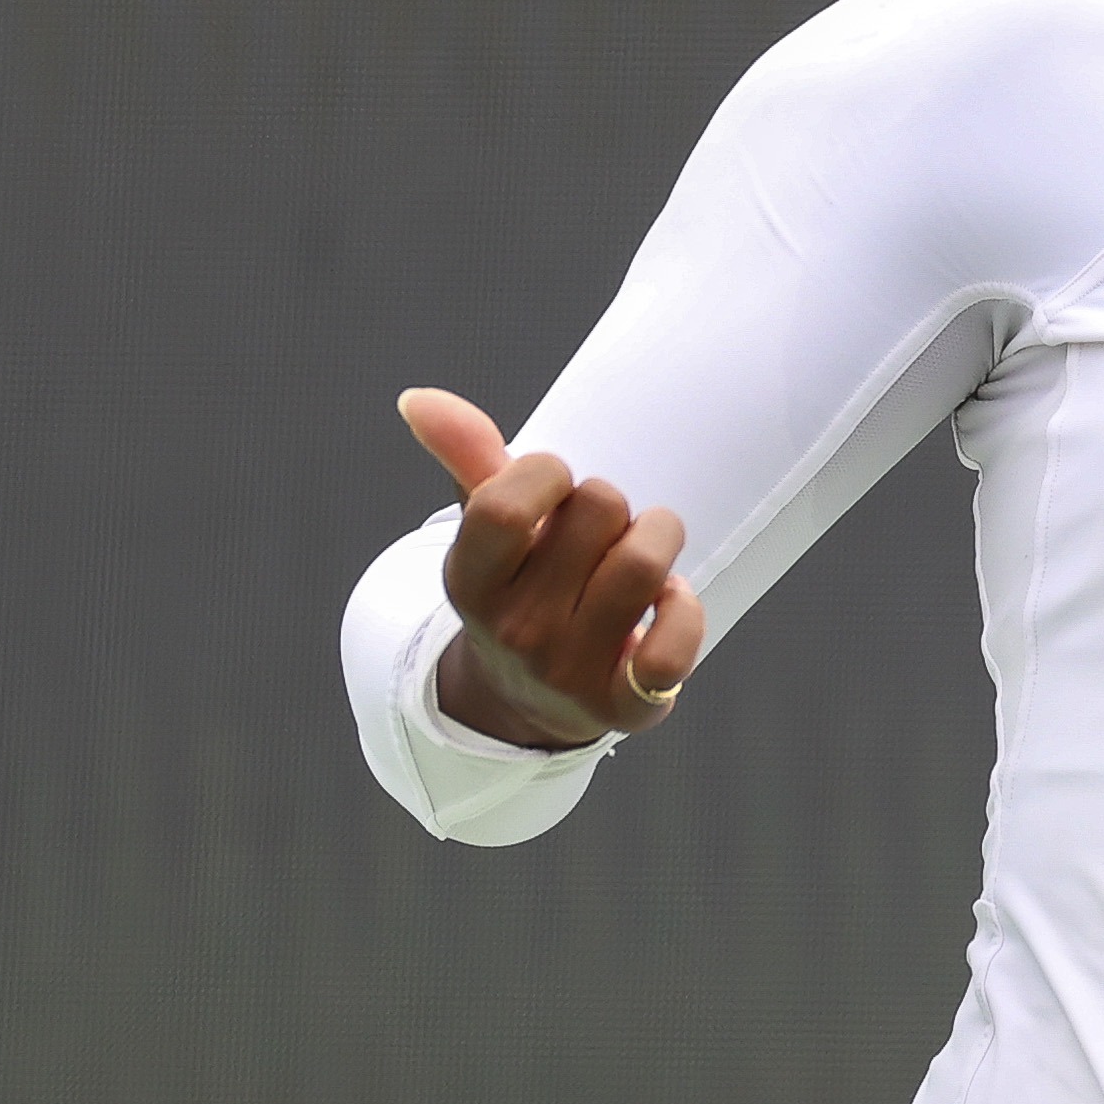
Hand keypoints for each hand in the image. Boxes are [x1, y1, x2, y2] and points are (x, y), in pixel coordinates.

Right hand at [397, 387, 705, 750]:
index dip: (547, 473)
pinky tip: (670, 603)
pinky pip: (670, 652)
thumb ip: (468, 459)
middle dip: (612, 504)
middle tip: (601, 533)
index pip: (503, 505)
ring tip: (645, 552)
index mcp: (470, 579)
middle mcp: (513, 629)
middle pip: (598, 510)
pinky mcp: (623, 705)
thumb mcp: (491, 531)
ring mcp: (566, 671)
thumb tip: (419, 398)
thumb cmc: (527, 586)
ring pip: (642, 564)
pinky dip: (685, 611)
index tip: (556, 487)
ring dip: (661, 536)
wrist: (535, 699)